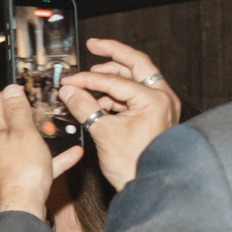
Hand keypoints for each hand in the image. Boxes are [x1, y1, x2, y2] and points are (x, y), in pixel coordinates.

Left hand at [0, 83, 81, 218]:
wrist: (20, 212)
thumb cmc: (20, 173)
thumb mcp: (23, 132)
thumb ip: (18, 110)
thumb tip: (11, 90)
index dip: (15, 92)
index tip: (30, 87)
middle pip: (10, 124)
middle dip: (30, 115)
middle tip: (47, 108)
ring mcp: (0, 165)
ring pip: (23, 145)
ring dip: (42, 138)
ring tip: (59, 130)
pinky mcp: (13, 180)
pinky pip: (34, 165)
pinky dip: (50, 159)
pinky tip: (72, 155)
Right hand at [58, 38, 181, 190]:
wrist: (150, 187)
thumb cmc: (135, 165)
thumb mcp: (103, 133)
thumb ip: (84, 107)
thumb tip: (69, 91)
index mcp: (154, 99)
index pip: (115, 80)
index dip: (87, 80)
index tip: (69, 81)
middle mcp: (163, 98)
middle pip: (136, 64)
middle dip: (113, 54)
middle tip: (95, 45)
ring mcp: (161, 106)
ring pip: (136, 79)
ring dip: (113, 76)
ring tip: (91, 78)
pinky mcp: (155, 115)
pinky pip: (135, 95)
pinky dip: (116, 93)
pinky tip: (99, 99)